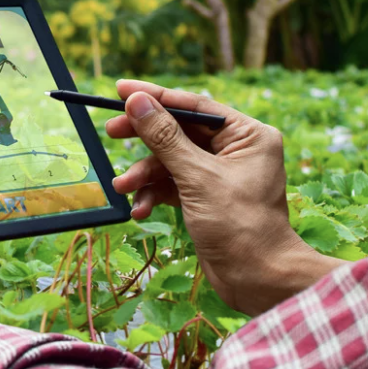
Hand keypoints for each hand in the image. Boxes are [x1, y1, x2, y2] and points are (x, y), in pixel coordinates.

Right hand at [109, 80, 342, 315]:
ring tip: (123, 188)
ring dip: (144, 175)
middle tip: (110, 132)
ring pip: (171, 161)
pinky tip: (140, 210)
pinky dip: (154, 195)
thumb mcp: (197, 177)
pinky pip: (172, 186)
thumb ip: (164, 138)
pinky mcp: (206, 198)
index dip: (156, 97)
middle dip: (144, 138)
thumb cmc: (239, 225)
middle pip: (179, 132)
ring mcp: (219, 175)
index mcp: (248, 135)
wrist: (257, 277)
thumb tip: (138, 103)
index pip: (194, 106)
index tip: (121, 91)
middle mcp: (236, 150)